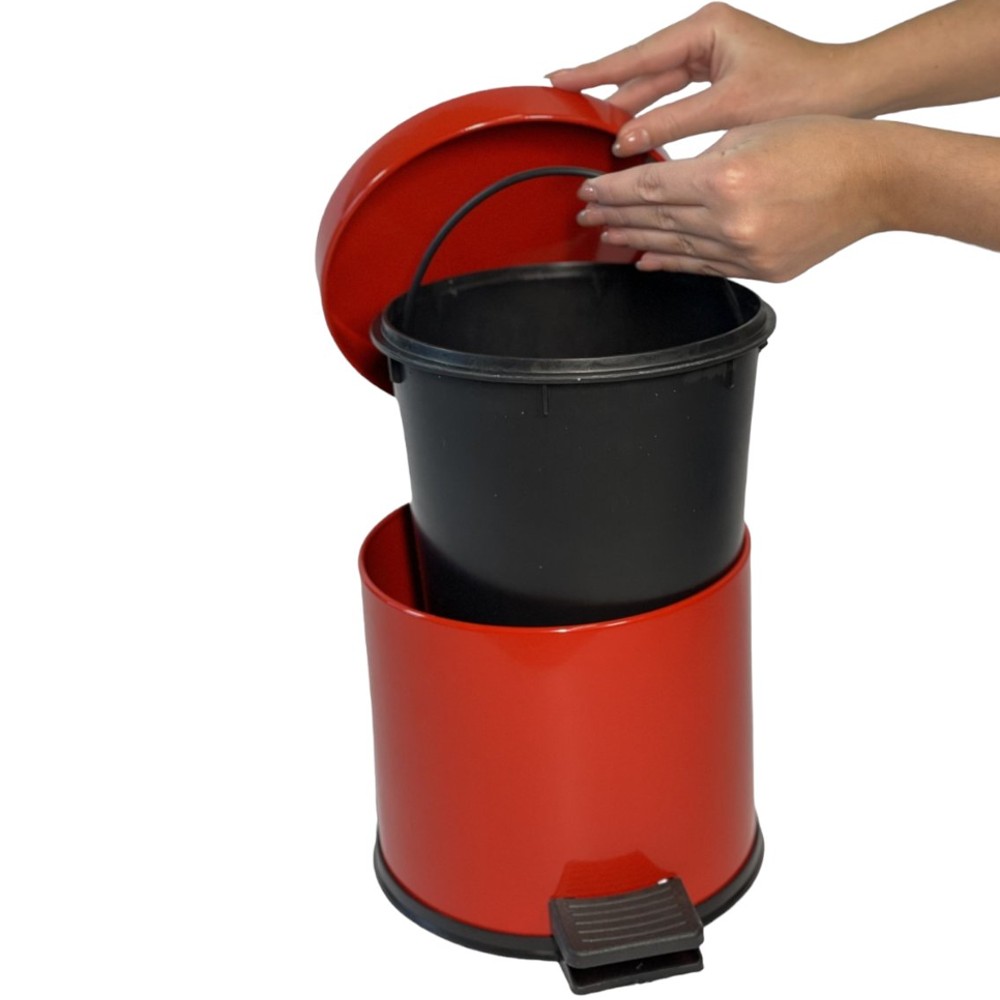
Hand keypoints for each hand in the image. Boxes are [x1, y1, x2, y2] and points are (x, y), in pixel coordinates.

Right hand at [548, 3, 859, 153]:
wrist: (849, 93)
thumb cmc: (803, 88)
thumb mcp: (730, 108)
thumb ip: (673, 123)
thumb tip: (626, 140)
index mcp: (707, 29)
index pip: (637, 54)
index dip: (596, 72)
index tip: (560, 79)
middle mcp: (706, 37)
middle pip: (642, 70)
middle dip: (607, 93)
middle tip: (569, 108)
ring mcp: (712, 58)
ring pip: (656, 87)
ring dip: (630, 110)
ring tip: (594, 129)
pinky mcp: (720, 80)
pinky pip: (674, 99)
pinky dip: (654, 117)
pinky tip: (633, 135)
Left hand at [576, 116, 887, 281]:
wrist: (875, 179)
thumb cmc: (821, 144)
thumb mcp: (749, 133)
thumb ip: (699, 162)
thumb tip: (658, 181)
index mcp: (725, 179)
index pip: (649, 187)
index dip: (613, 191)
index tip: (589, 191)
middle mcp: (732, 221)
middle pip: (655, 220)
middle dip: (614, 216)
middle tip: (586, 216)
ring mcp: (746, 252)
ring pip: (675, 248)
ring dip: (636, 241)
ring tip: (607, 237)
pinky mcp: (760, 269)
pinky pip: (704, 269)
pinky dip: (672, 264)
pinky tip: (647, 261)